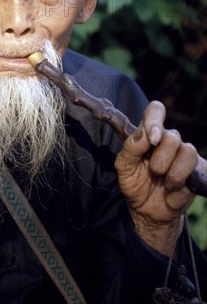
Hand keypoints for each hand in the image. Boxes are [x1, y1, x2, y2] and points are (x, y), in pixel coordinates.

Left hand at [115, 100, 206, 255]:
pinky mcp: (198, 173)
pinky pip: (194, 176)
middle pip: (173, 137)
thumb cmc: (134, 183)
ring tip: (163, 184)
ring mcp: (185, 156)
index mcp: (150, 133)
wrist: (146, 212)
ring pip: (188, 152)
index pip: (155, 110)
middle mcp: (169, 140)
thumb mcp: (124, 166)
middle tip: (152, 172)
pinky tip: (171, 194)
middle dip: (159, 160)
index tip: (153, 138)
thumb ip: (131, 147)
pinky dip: (178, 191)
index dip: (155, 119)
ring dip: (171, 174)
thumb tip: (146, 134)